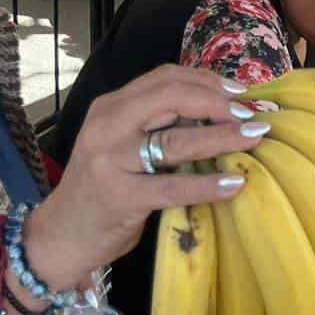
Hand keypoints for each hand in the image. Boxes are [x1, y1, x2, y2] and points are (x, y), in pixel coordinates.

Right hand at [22, 65, 265, 292]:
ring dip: (222, 137)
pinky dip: (207, 184)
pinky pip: (172, 187)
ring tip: (254, 137)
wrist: (60, 236)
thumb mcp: (122, 143)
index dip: (207, 81)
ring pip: (176, 140)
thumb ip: (158, 122)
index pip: (165, 78)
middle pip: (172, 98)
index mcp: (111, 106)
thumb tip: (222, 107)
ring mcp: (111, 162)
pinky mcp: (120, 198)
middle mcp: (108, 127)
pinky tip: (234, 183)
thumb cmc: (103, 186)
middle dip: (219, 103)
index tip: (241, 92)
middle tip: (251, 114)